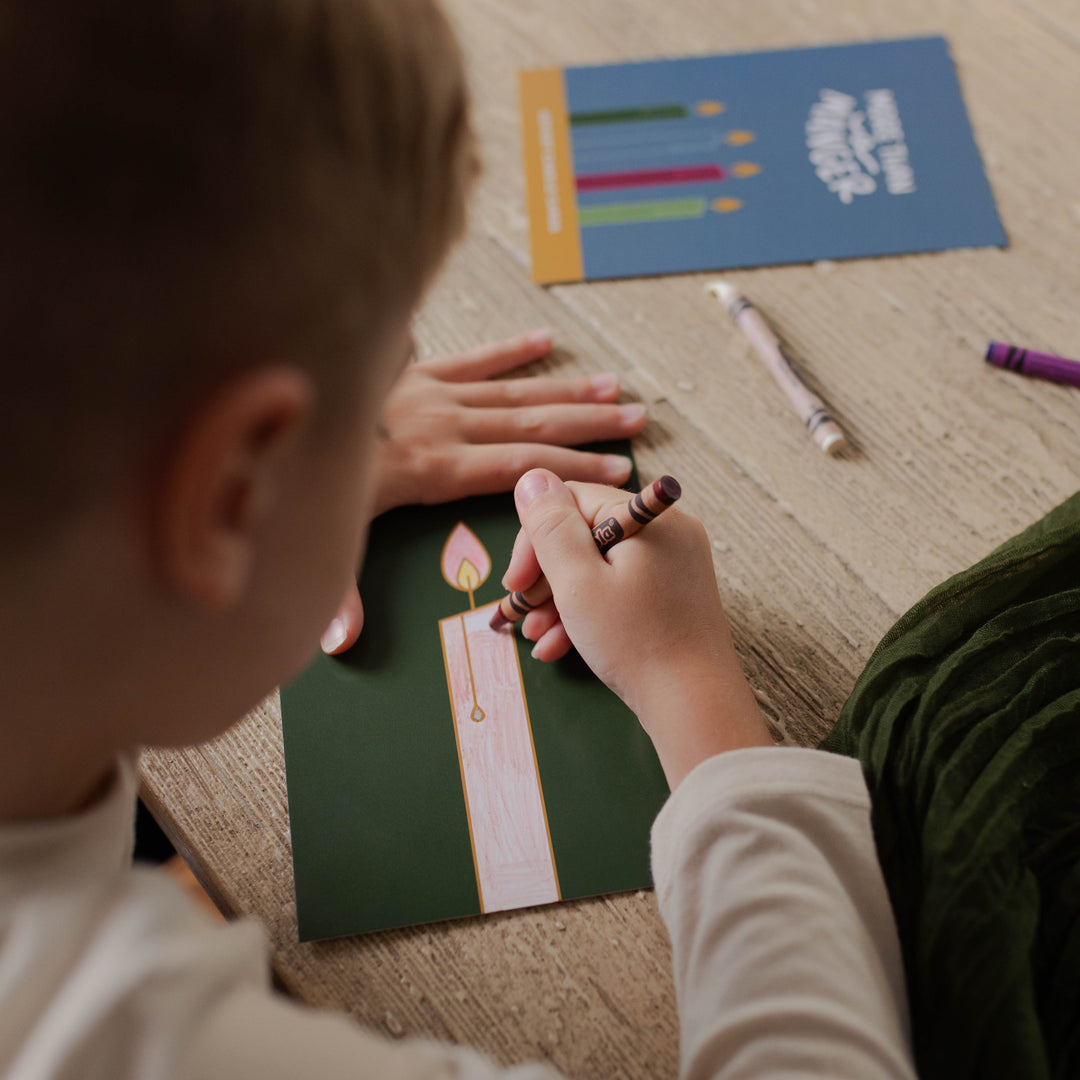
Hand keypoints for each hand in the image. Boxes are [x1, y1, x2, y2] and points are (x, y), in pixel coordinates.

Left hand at [320, 330, 646, 654]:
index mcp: (434, 470)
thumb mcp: (320, 542)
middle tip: (637, 422)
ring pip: (513, 392)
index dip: (574, 474)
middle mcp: (443, 426)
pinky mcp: (413, 369)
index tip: (619, 473)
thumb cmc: (299, 477)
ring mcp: (429, 392)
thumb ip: (337, 595)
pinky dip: (510, 350)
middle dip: (589, 425)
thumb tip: (337, 647)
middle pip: (532, 426)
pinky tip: (546, 340)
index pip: (521, 472)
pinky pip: (471, 357)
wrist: (275, 397)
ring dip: (567, 390)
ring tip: (615, 388)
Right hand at [502, 470, 771, 786]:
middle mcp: (667, 532)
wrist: (695, 705)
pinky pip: (621, 592)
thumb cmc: (636, 641)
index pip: (573, 502)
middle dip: (546, 576)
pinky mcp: (673, 598)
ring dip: (560, 601)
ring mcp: (673, 566)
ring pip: (600, 569)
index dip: (535, 540)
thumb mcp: (578, 581)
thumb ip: (550, 527)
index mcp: (648, 516)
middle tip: (520, 613)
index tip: (515, 582)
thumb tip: (533, 477)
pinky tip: (559, 646)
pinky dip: (589, 614)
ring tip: (534, 637)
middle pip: (586, 536)